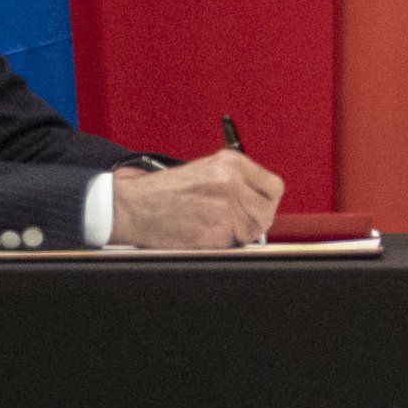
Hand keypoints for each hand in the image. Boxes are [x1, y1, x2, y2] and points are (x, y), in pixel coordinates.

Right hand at [107, 150, 285, 249]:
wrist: (133, 206)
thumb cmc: (164, 192)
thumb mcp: (207, 171)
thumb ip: (237, 182)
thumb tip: (259, 200)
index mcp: (232, 163)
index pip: (273, 187)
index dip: (266, 200)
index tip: (257, 207)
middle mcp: (232, 183)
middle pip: (267, 211)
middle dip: (255, 220)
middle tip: (236, 222)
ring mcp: (226, 209)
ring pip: (253, 231)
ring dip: (240, 234)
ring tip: (214, 227)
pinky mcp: (216, 233)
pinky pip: (234, 245)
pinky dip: (223, 245)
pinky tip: (204, 234)